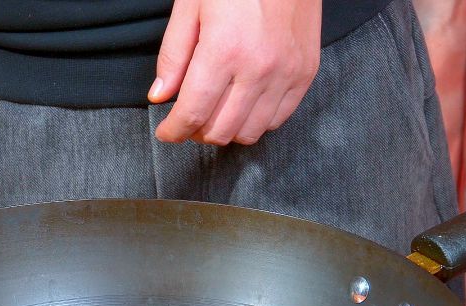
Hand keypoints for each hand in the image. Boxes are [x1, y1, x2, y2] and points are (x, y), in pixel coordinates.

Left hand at [149, 0, 321, 145]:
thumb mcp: (191, 6)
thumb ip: (174, 55)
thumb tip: (160, 97)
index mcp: (224, 50)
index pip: (192, 113)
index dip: (173, 131)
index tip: (166, 132)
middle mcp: (258, 69)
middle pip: (220, 130)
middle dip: (196, 132)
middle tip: (187, 120)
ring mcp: (286, 73)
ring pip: (249, 132)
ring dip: (226, 130)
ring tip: (215, 112)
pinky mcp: (305, 72)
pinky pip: (277, 119)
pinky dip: (255, 120)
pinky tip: (242, 104)